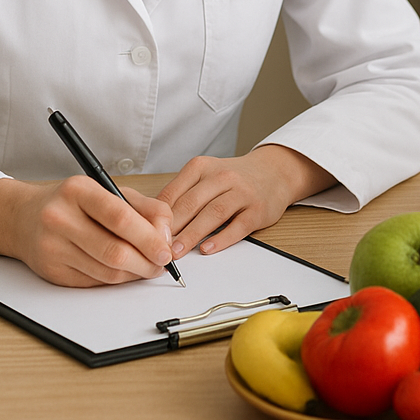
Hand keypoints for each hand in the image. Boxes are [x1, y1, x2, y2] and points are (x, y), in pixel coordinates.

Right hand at [0, 175, 176, 286]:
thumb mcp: (108, 191)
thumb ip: (143, 207)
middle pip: (113, 250)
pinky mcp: (51, 271)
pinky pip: (93, 281)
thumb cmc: (73, 202)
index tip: (165, 249)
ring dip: (134, 274)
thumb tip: (166, 233)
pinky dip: (116, 279)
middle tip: (162, 264)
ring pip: (105, 271)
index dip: (148, 237)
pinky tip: (125, 271)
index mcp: (78, 191)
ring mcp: (52, 247)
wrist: (23, 218)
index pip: (119, 217)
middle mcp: (60, 218)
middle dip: (146, 261)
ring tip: (148, 267)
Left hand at [157, 144, 334, 258]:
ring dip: (192, 235)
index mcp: (203, 167)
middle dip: (172, 228)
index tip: (145, 234)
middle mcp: (223, 176)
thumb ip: (182, 194)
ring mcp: (242, 193)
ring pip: (213, 214)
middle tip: (157, 247)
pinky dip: (222, 239)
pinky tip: (208, 249)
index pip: (174, 192)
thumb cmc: (233, 178)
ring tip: (177, 252)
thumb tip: (151, 222)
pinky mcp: (258, 209)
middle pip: (192, 203)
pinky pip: (238, 226)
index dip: (158, 215)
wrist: (274, 172)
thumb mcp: (206, 175)